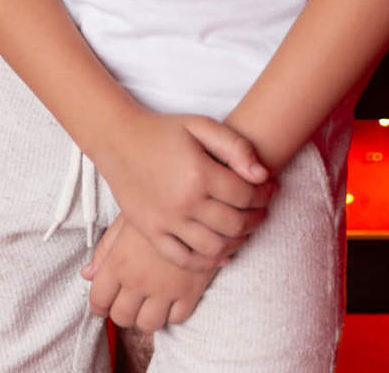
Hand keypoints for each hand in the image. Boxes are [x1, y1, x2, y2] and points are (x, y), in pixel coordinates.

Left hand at [82, 213, 219, 330]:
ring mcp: (166, 290)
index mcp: (119, 262)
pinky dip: (171, 313)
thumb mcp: (126, 220)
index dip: (98, 306)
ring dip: (145, 317)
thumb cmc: (157, 206)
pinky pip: (176, 319)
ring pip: (149, 324)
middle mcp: (139, 280)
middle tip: (125, 302)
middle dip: (121, 312)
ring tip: (147, 303)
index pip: (99, 299)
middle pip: (122, 317)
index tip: (101, 305)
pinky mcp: (190, 292)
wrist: (196, 203)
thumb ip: (105, 249)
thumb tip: (87, 275)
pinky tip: (169, 299)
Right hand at [99, 111, 270, 270]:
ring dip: (237, 242)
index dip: (264, 195)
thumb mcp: (200, 125)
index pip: (246, 195)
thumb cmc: (162, 130)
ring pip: (215, 247)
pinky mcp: (152, 232)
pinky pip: (185, 259)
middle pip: (235, 224)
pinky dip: (207, 262)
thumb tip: (262, 175)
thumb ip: (234, 145)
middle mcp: (185, 201)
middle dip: (256, 219)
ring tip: (244, 230)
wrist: (117, 139)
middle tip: (262, 211)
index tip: (270, 189)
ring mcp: (167, 221)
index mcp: (199, 173)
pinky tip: (220, 253)